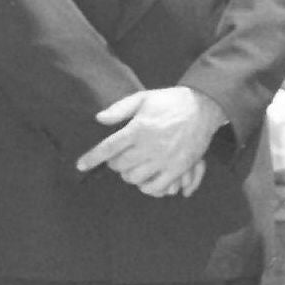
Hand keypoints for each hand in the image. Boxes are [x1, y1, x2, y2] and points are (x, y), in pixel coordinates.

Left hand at [78, 88, 223, 194]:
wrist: (204, 107)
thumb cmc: (171, 101)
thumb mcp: (144, 97)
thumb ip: (120, 108)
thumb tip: (99, 119)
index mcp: (139, 128)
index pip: (108, 147)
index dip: (92, 158)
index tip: (80, 165)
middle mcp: (150, 145)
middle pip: (120, 165)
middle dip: (115, 164)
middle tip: (120, 158)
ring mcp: (165, 158)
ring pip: (135, 178)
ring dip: (130, 175)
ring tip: (133, 167)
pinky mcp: (178, 168)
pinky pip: (156, 187)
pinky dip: (147, 187)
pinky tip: (146, 180)